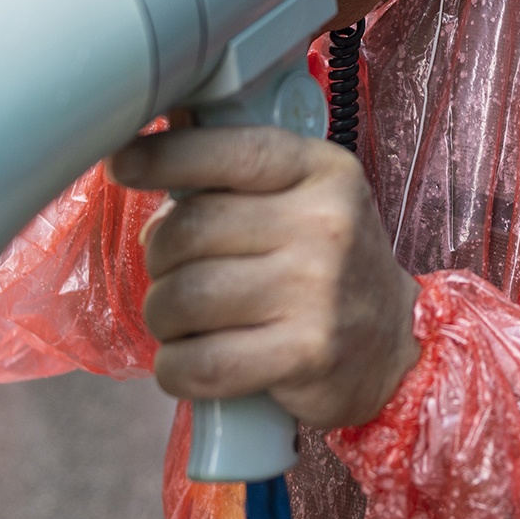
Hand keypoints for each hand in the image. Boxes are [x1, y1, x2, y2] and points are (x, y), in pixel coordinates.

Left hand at [110, 126, 418, 429]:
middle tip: (170, 273)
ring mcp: (317, 292)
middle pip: (191, 230)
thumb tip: (147, 192)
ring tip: (180, 320)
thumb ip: (233, 186)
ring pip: (185, 298)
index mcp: (320, 171)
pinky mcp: (306, 355)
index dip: (165, 156)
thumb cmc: (328, 265)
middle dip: (159, 258)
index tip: (123, 163)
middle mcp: (324, 225)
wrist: (396, 343)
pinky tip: (185, 361)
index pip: (231, 151)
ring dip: (163, 315)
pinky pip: (202, 364)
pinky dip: (175, 367)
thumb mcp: (301, 200)